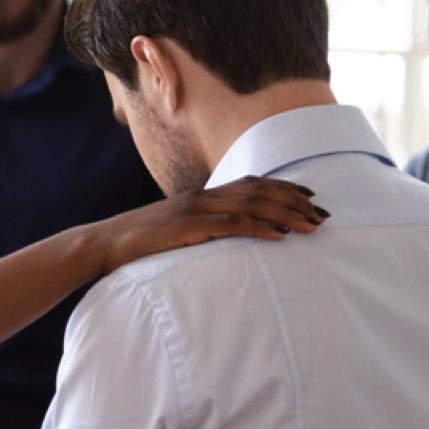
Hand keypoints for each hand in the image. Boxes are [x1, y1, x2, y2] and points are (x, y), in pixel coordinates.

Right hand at [85, 176, 323, 275]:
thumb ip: (201, 229)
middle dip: (294, 201)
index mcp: (201, 196)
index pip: (250, 183)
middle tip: (323, 214)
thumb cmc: (139, 244)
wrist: (105, 245)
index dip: (283, 187)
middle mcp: (203, 197)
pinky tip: (280, 234)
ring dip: (286, 213)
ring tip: (312, 224)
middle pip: (258, 191)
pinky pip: (230, 225)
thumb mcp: (175, 232)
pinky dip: (259, 227)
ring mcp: (195, 210)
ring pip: (251, 205)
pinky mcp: (189, 227)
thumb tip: (224, 237)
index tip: (310, 195)